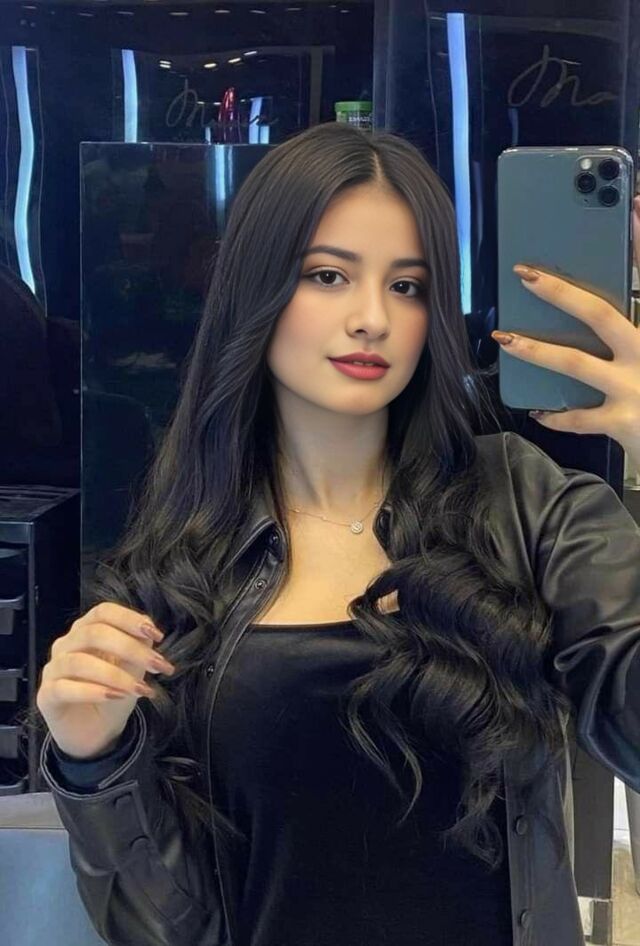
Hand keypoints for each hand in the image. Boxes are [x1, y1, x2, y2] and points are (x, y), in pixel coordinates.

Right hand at [36, 602, 174, 758]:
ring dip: (115, 675)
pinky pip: (64, 688)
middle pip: (94, 633)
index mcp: (86, 630)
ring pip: (79, 662)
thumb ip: (139, 645)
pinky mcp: (46, 695)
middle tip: (157, 665)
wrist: (98, 732)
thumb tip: (149, 629)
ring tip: (140, 689)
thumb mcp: (133, 668)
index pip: (103, 612)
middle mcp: (66, 644)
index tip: (157, 636)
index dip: (130, 619)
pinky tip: (116, 697)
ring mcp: (53, 669)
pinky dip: (93, 692)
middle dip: (131, 649)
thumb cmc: (114, 693)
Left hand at [491, 196, 639, 455]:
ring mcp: (636, 386)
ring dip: (536, 350)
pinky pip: (578, 417)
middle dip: (560, 292)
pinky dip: (553, 413)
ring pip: (576, 363)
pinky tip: (537, 409)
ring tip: (505, 338)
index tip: (628, 205)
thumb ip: (629, 323)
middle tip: (525, 273)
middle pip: (601, 313)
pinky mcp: (624, 421)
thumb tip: (604, 293)